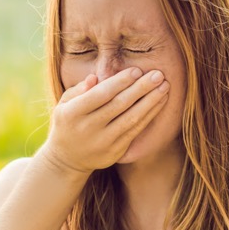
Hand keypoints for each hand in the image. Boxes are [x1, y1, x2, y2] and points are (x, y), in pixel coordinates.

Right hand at [38, 67, 169, 174]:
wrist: (68, 160)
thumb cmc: (68, 123)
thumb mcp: (64, 104)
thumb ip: (78, 89)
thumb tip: (95, 77)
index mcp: (72, 113)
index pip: (100, 94)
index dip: (120, 82)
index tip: (136, 70)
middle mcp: (88, 128)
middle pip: (119, 105)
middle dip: (141, 88)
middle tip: (158, 74)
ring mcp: (103, 142)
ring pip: (131, 118)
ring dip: (151, 101)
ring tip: (164, 86)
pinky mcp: (116, 151)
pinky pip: (136, 130)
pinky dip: (150, 115)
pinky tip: (160, 101)